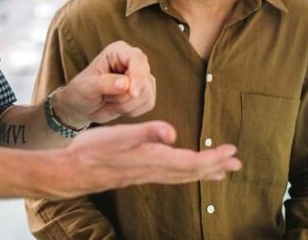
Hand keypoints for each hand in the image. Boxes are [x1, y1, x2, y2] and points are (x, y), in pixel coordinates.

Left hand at [53, 41, 155, 126]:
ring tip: (108, 101)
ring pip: (147, 94)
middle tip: (105, 98)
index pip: (137, 59)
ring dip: (126, 105)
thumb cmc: (82, 91)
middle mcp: (134, 60)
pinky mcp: (146, 92)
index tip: (132, 93)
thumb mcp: (88, 86)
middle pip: (144, 79)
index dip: (137, 76)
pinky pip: (148, 104)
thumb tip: (125, 84)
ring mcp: (142, 76)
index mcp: (119, 51)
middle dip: (125, 96)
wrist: (83, 106)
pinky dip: (132, 110)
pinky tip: (117, 106)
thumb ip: (106, 84)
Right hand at [56, 121, 240, 196]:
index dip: (213, 158)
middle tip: (237, 163)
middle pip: (190, 171)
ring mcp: (144, 174)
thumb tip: (173, 132)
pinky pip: (169, 176)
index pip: (190, 162)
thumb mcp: (117, 136)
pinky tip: (184, 172)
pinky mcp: (137, 174)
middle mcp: (152, 170)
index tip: (232, 152)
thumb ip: (146, 132)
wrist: (70, 170)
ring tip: (220, 171)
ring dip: (202, 172)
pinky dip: (184, 173)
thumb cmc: (91, 150)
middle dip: (214, 166)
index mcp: (151, 158)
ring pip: (181, 176)